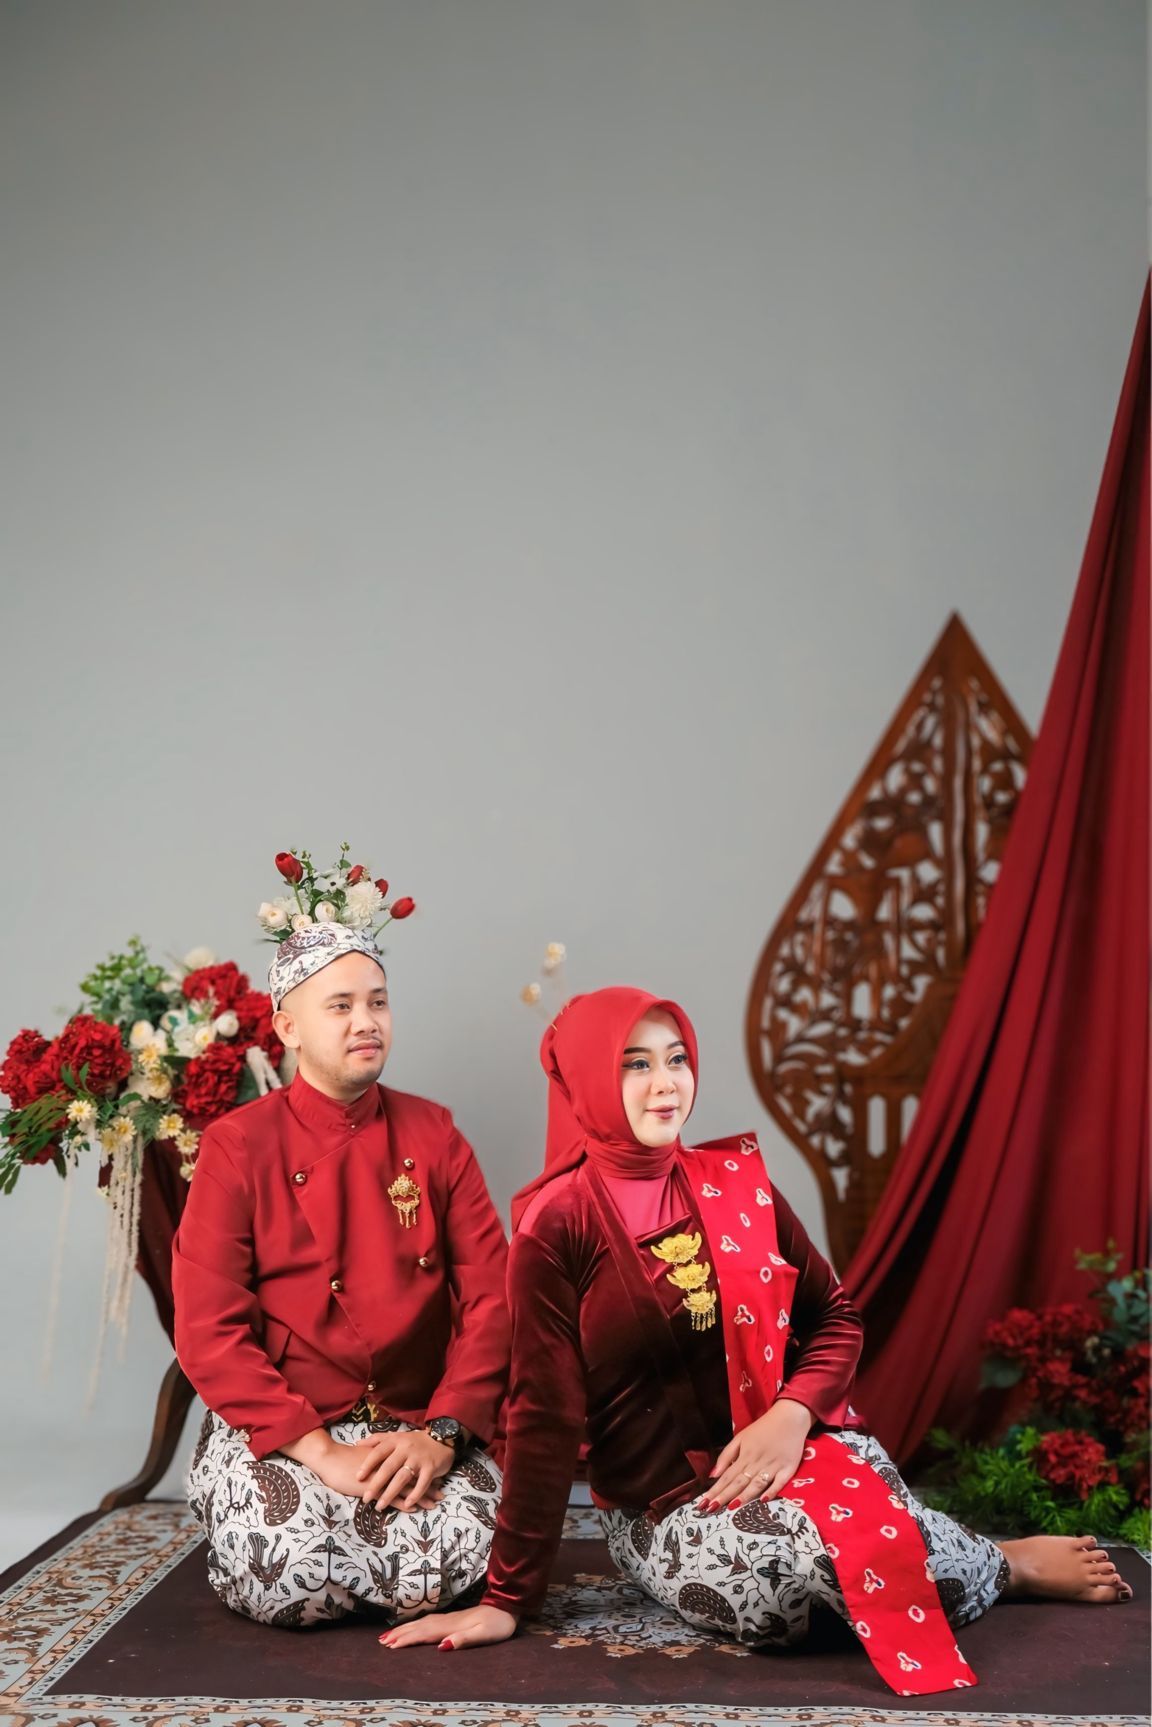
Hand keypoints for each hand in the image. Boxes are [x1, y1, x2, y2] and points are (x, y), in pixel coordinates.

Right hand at [279, 1429, 442, 1510]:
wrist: (331, 1459)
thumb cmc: (345, 1459)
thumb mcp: (365, 1456)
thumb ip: (378, 1459)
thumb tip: (386, 1464)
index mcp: (388, 1456)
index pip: (410, 1465)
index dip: (423, 1471)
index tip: (436, 1476)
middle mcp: (389, 1466)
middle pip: (413, 1477)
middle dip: (428, 1486)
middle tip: (441, 1493)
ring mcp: (382, 1478)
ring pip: (406, 1488)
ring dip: (421, 1497)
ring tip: (434, 1504)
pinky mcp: (374, 1489)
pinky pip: (393, 1497)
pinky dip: (404, 1503)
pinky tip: (414, 1508)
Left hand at [352, 1428, 453, 1512]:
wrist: (442, 1437)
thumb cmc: (414, 1441)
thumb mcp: (396, 1436)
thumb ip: (377, 1439)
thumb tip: (356, 1443)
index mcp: (396, 1440)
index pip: (379, 1451)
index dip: (368, 1464)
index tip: (357, 1477)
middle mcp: (406, 1448)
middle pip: (388, 1467)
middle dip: (376, 1484)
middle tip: (366, 1499)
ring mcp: (419, 1458)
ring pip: (403, 1477)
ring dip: (391, 1493)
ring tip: (380, 1506)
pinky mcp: (431, 1468)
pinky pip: (422, 1483)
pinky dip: (414, 1494)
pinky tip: (406, 1504)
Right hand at [379, 1604, 517, 1650]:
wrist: (507, 1606)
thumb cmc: (497, 1625)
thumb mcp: (484, 1634)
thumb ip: (463, 1640)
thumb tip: (441, 1646)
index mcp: (451, 1626)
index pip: (424, 1633)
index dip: (407, 1639)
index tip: (390, 1646)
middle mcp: (447, 1621)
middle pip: (419, 1627)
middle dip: (400, 1634)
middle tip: (382, 1642)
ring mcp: (449, 1618)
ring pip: (422, 1623)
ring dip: (405, 1629)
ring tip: (389, 1635)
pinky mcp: (453, 1619)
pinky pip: (428, 1622)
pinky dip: (416, 1625)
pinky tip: (413, 1627)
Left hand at [698, 1398, 811, 1513]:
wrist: (789, 1417)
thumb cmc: (763, 1428)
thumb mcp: (741, 1437)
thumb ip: (727, 1455)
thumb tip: (714, 1474)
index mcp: (745, 1455)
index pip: (727, 1476)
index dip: (715, 1490)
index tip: (704, 1503)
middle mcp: (757, 1462)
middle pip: (738, 1482)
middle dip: (724, 1496)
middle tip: (710, 1509)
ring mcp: (773, 1466)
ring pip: (756, 1484)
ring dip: (744, 1496)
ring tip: (731, 1508)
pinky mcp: (789, 1469)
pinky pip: (779, 1482)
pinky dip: (772, 1491)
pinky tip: (763, 1501)